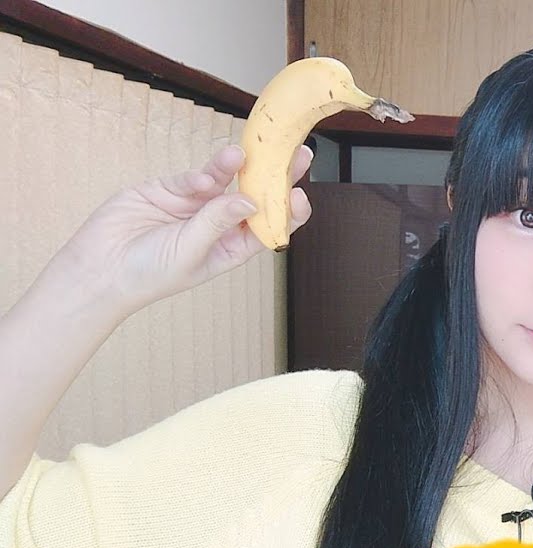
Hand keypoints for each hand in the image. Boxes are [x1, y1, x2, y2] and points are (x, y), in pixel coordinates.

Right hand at [59, 143, 312, 315]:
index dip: (287, 211)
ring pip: (224, 181)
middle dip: (276, 178)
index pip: (269, 227)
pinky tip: (200, 180)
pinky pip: (192, 178)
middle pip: (255, 197)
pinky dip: (200, 175)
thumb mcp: (189, 252)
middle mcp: (218, 225)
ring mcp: (194, 206)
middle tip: (299, 156)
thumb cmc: (148, 273)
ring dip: (237, 168)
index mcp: (231, 248)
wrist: (98, 268)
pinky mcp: (169, 190)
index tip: (298, 196)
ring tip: (245, 154)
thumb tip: (251, 202)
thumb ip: (217, 223)